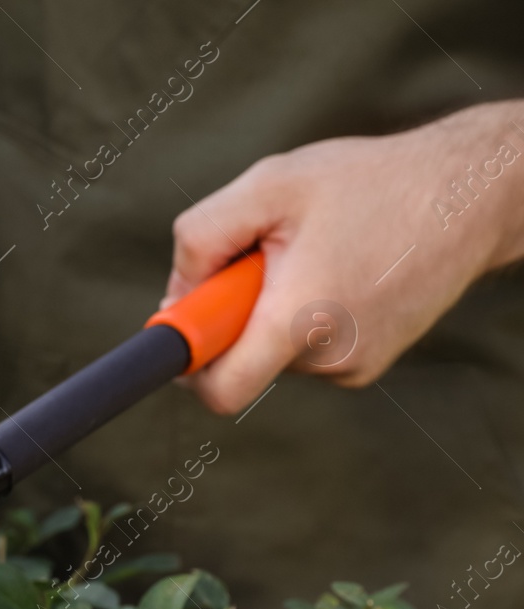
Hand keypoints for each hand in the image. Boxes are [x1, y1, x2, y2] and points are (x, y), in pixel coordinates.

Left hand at [166, 101, 523, 414]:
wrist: (468, 196)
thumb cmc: (369, 183)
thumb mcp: (268, 185)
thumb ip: (202, 238)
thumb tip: (173, 298)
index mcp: (300, 320)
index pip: (221, 391)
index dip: (187, 366)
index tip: (180, 331)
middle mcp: (330, 358)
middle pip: (241, 360)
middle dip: (234, 315)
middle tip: (265, 259)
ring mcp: (354, 366)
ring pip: (274, 352)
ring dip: (273, 310)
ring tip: (318, 255)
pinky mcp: (368, 363)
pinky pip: (306, 349)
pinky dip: (303, 316)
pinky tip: (339, 270)